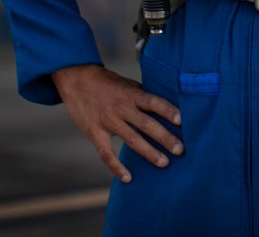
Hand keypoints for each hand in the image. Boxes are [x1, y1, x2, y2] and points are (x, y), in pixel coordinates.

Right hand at [51, 64, 182, 183]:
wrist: (76, 80)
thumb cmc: (107, 83)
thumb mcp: (127, 84)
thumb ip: (142, 97)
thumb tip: (165, 108)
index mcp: (131, 94)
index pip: (153, 102)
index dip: (168, 110)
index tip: (182, 120)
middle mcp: (121, 108)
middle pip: (146, 124)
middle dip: (165, 138)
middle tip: (180, 150)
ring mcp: (108, 121)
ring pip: (131, 140)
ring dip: (149, 153)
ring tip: (164, 163)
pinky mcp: (94, 133)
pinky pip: (106, 153)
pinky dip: (117, 167)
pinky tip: (128, 178)